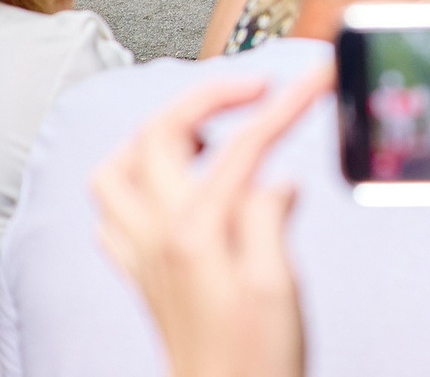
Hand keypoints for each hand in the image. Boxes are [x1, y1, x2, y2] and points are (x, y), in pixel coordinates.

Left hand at [90, 68, 328, 376]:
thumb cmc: (255, 356)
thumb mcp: (277, 282)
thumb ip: (269, 218)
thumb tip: (276, 180)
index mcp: (194, 233)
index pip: (240, 145)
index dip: (284, 105)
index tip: (316, 81)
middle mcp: (157, 236)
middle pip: (157, 135)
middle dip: (206, 97)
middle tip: (256, 89)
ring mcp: (143, 254)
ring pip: (116, 170)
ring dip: (157, 136)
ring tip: (206, 131)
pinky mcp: (143, 273)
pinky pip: (113, 213)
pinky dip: (138, 183)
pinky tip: (175, 186)